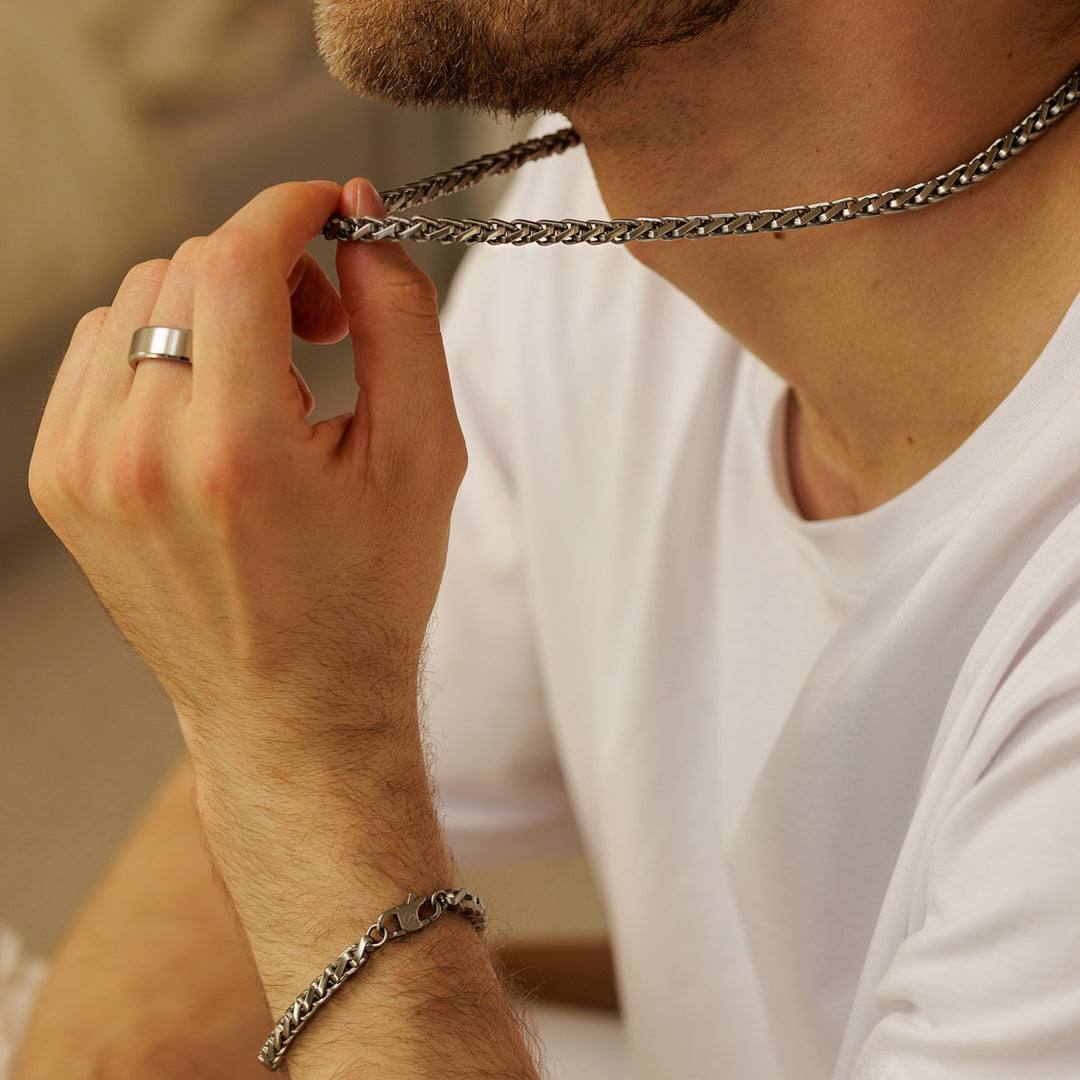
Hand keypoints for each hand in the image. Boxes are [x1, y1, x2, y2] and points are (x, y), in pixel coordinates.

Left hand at [29, 180, 465, 756]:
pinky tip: (213, 409)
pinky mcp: (59, 480)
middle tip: (323, 329)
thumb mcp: (423, 456)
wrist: (290, 706)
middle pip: (187, 266)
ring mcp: (82, 468)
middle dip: (267, 267)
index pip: (235, 255)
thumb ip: (399, 319)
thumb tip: (360, 218)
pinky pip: (100, 352)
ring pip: (136, 299)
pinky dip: (162, 350)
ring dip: (212, 307)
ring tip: (268, 379)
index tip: (332, 214)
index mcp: (236, 450)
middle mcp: (137, 454)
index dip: (292, 208)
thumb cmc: (367, 592)